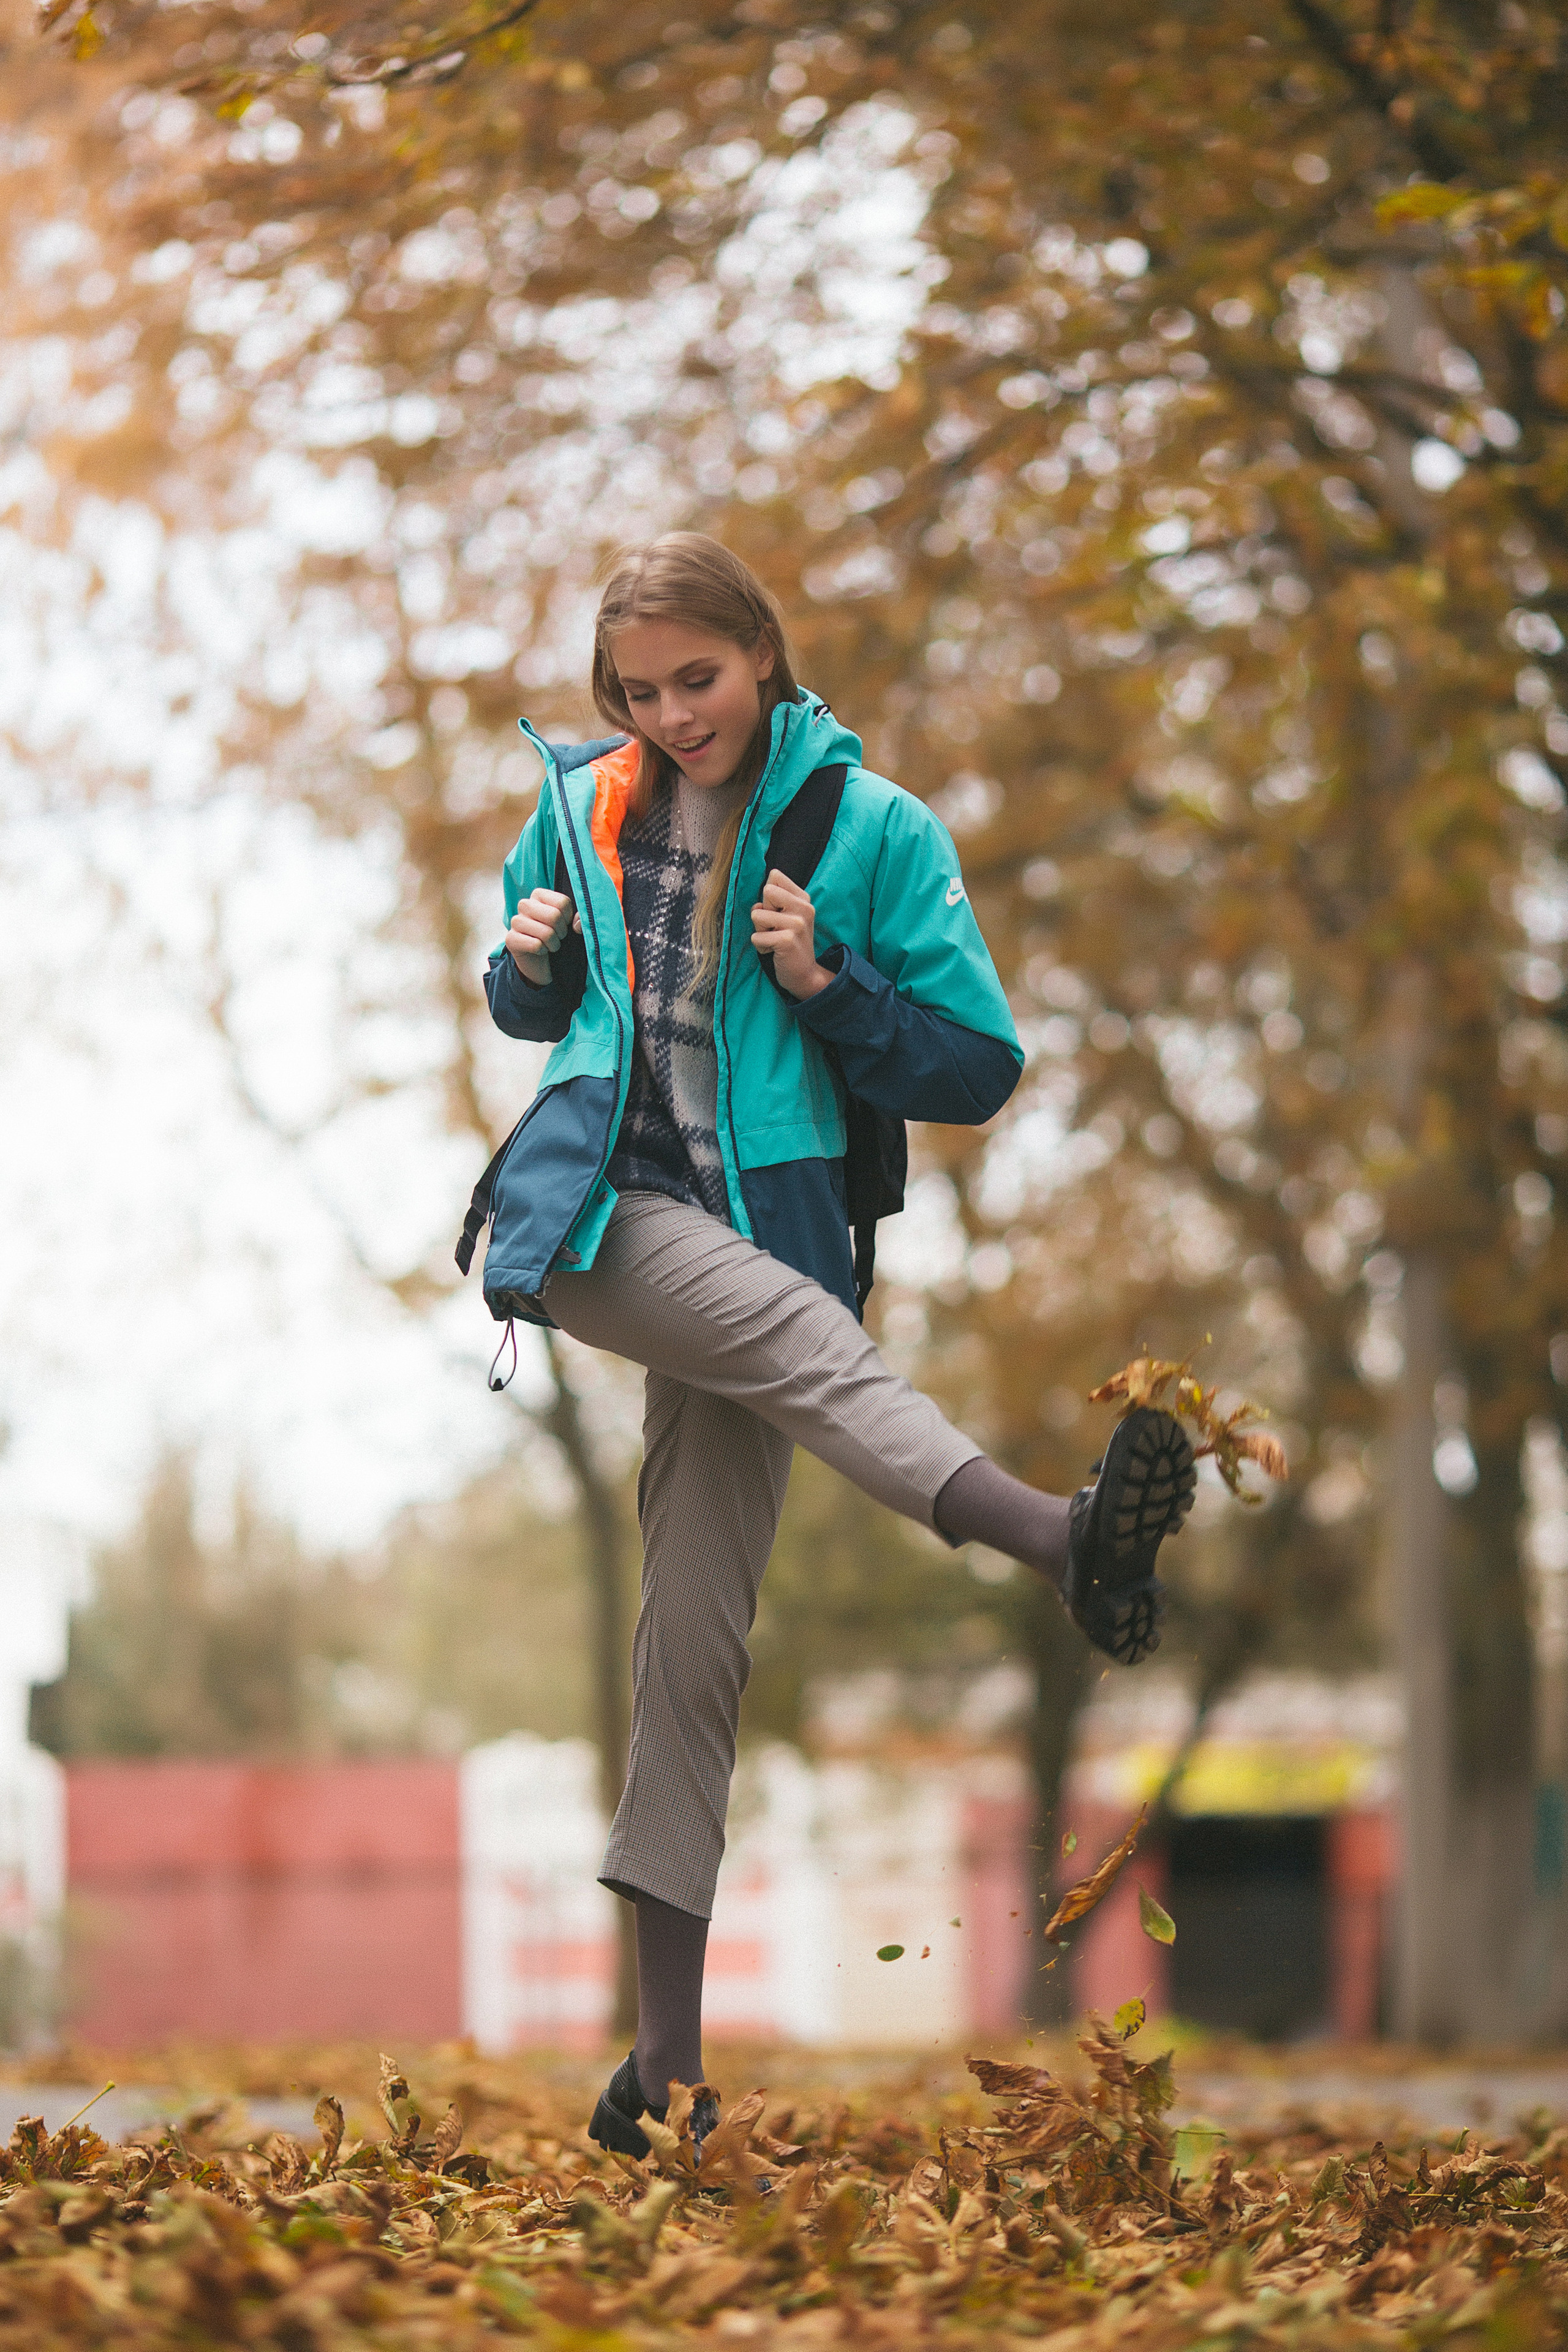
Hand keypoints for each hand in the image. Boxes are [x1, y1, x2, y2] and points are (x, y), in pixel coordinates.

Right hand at [506, 888, 578, 983]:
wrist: (542, 963)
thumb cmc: (557, 938)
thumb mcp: (571, 926)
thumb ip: (579, 920)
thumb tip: (577, 924)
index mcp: (539, 895)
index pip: (562, 902)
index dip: (569, 918)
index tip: (564, 924)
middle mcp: (525, 904)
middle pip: (554, 916)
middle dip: (561, 932)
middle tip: (558, 937)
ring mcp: (515, 921)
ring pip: (545, 932)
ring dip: (553, 944)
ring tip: (550, 945)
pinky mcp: (511, 939)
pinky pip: (536, 945)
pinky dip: (542, 951)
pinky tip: (539, 951)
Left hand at [751, 870, 831, 1000]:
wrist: (805, 974)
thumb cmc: (790, 943)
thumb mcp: (786, 917)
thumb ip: (774, 902)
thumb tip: (757, 904)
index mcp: (803, 899)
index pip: (775, 876)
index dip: (768, 896)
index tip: (778, 914)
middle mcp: (804, 908)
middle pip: (766, 891)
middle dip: (763, 912)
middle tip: (775, 928)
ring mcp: (797, 923)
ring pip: (757, 915)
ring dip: (760, 931)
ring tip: (775, 940)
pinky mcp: (787, 940)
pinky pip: (756, 937)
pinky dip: (761, 947)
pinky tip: (775, 951)